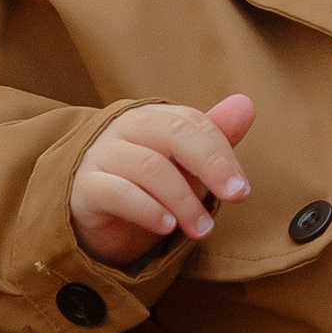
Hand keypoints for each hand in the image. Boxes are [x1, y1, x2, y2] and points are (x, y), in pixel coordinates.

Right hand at [70, 92, 255, 266]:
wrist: (97, 223)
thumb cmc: (147, 189)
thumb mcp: (185, 168)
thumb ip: (214, 139)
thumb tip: (247, 104)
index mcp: (152, 118)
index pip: (192, 123)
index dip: (221, 153)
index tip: (241, 189)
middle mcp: (124, 129)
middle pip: (172, 134)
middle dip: (210, 164)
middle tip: (236, 197)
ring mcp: (101, 155)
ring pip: (149, 167)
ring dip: (184, 200)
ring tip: (203, 229)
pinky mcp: (84, 188)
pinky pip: (117, 192)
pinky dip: (147, 209)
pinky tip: (167, 227)